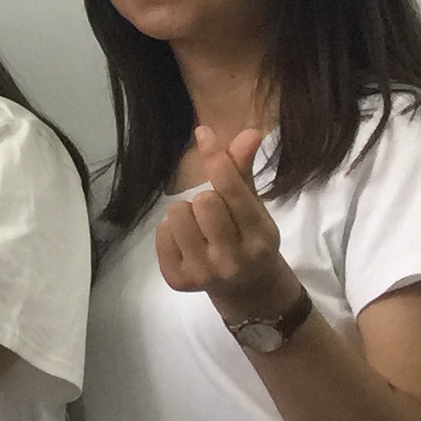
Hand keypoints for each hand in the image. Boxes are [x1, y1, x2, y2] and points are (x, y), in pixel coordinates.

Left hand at [154, 126, 302, 317]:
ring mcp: (205, 273)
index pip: (232, 190)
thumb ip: (244, 171)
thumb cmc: (248, 238)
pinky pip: (161, 232)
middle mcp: (234, 259)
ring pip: (176, 214)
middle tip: (213, 212)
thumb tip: (249, 131)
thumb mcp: (253, 207)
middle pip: (202, 201)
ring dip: (185, 213)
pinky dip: (170, 231)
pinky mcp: (179, 281)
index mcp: (260, 237)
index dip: (216, 157)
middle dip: (204, 198)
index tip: (203, 133)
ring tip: (200, 228)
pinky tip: (188, 243)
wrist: (245, 289)